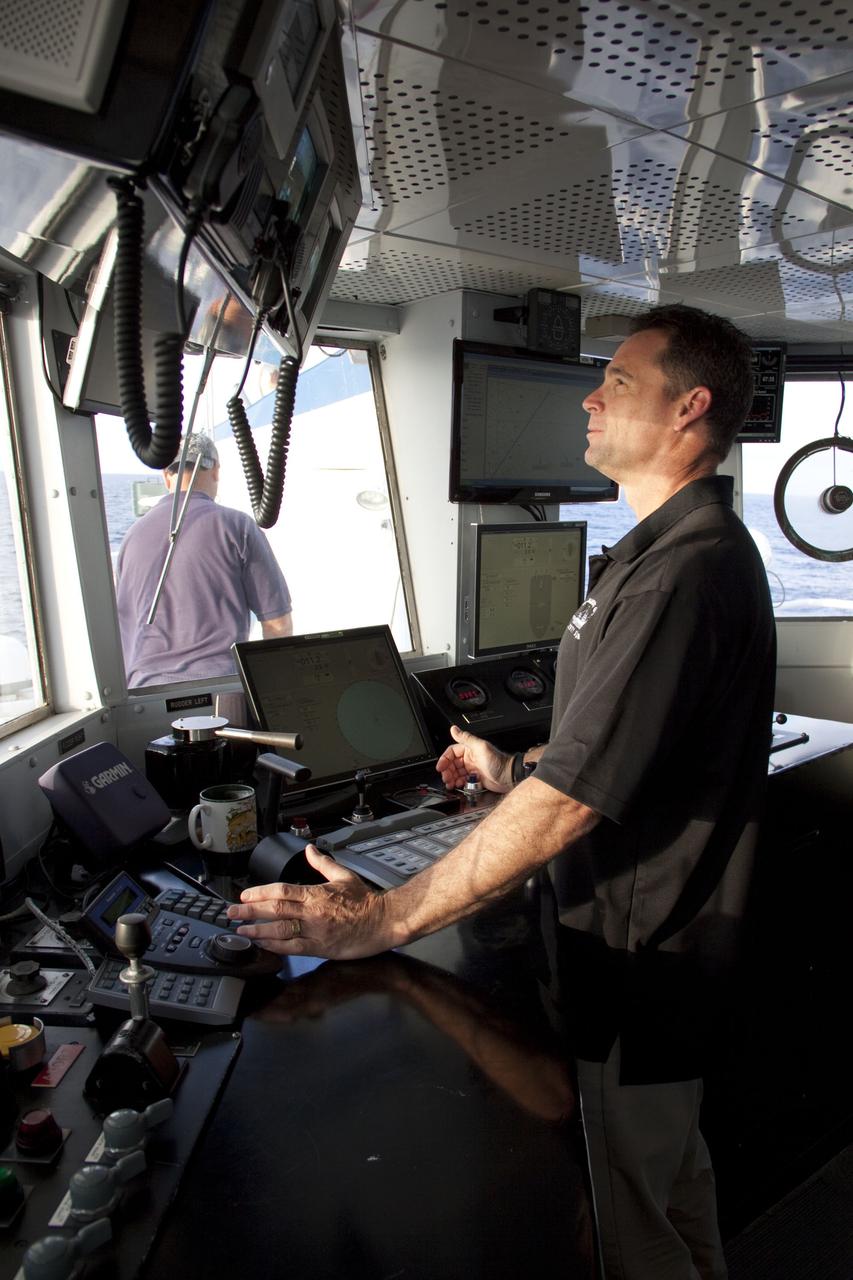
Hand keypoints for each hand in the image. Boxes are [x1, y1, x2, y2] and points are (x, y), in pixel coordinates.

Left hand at [226, 846, 392, 958]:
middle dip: (249, 911)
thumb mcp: (343, 875)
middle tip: (231, 912)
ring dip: (257, 930)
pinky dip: (275, 947)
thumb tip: (310, 849)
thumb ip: (322, 863)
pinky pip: (292, 948)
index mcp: (316, 893)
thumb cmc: (366, 901)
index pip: (281, 890)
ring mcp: (315, 931)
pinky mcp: (320, 948)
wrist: (383, 921)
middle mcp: (312, 912)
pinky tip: (263, 945)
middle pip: (274, 909)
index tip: (244, 895)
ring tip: (241, 930)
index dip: (259, 893)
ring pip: (279, 930)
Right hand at [435, 725, 511, 793]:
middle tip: (445, 777)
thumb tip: (454, 729)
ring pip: (456, 773)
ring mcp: (472, 769)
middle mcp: (470, 759)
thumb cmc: (498, 762)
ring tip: (449, 783)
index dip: (444, 759)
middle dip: (447, 771)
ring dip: (451, 778)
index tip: (440, 766)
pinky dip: (458, 783)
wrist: (509, 776)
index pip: (452, 752)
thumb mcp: (481, 748)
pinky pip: (463, 781)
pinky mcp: (475, 779)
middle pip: (452, 764)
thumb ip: (466, 738)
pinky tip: (457, 785)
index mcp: (470, 749)